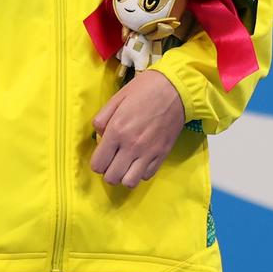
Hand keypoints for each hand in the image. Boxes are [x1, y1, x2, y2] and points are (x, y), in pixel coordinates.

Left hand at [90, 70, 185, 188]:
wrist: (175, 89)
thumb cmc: (144, 90)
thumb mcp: (117, 98)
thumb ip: (102, 118)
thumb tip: (98, 135)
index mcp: (117, 130)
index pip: (98, 164)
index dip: (97, 162)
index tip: (102, 154)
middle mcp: (131, 146)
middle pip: (112, 178)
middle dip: (108, 171)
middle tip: (112, 160)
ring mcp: (148, 153)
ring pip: (129, 182)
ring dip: (124, 176)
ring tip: (125, 164)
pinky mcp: (162, 155)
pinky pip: (146, 176)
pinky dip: (140, 172)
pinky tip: (140, 160)